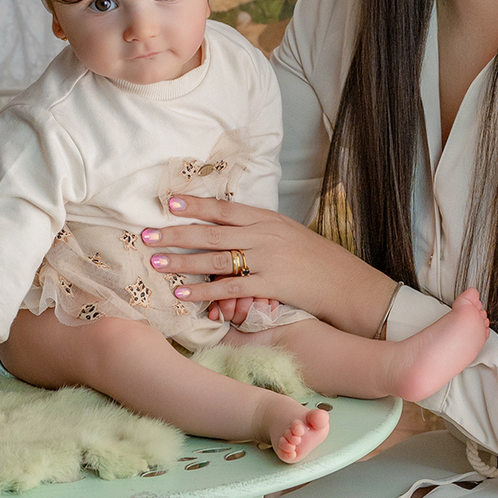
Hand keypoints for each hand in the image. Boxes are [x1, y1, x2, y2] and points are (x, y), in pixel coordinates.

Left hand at [141, 196, 394, 335]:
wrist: (351, 285)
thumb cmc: (321, 263)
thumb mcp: (292, 237)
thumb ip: (262, 233)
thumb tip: (232, 233)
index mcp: (269, 219)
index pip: (225, 209)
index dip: (196, 206)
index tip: (169, 203)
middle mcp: (266, 235)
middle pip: (212, 232)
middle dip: (176, 233)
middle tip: (145, 233)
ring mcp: (269, 260)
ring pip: (217, 259)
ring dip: (183, 261)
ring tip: (156, 261)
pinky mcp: (272, 286)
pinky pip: (231, 289)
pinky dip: (205, 292)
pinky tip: (184, 295)